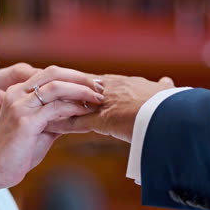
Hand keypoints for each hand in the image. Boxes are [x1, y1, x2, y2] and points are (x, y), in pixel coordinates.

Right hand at [0, 66, 104, 190]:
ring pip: (56, 87)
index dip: (74, 76)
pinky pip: (55, 108)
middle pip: (54, 73)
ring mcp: (20, 106)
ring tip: (98, 98)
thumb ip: (58, 117)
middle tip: (100, 87)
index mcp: (19, 92)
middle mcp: (17, 94)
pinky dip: (74, 108)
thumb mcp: (42, 128)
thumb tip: (81, 111)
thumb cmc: (19, 151)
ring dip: (81, 91)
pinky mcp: (25, 121)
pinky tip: (87, 113)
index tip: (94, 84)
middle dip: (80, 78)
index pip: (51, 73)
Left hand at [46, 74, 174, 141]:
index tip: (56, 85)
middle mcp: (108, 88)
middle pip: (72, 87)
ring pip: (70, 102)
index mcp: (119, 83)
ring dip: (52, 106)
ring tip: (34, 109)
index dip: (71, 84)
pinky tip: (46, 127)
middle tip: (36, 91)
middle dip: (53, 90)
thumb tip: (168, 82)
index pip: (88, 81)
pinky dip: (60, 124)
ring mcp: (104, 103)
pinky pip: (76, 122)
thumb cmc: (171, 105)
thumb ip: (161, 88)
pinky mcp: (103, 119)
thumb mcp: (164, 92)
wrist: (174, 113)